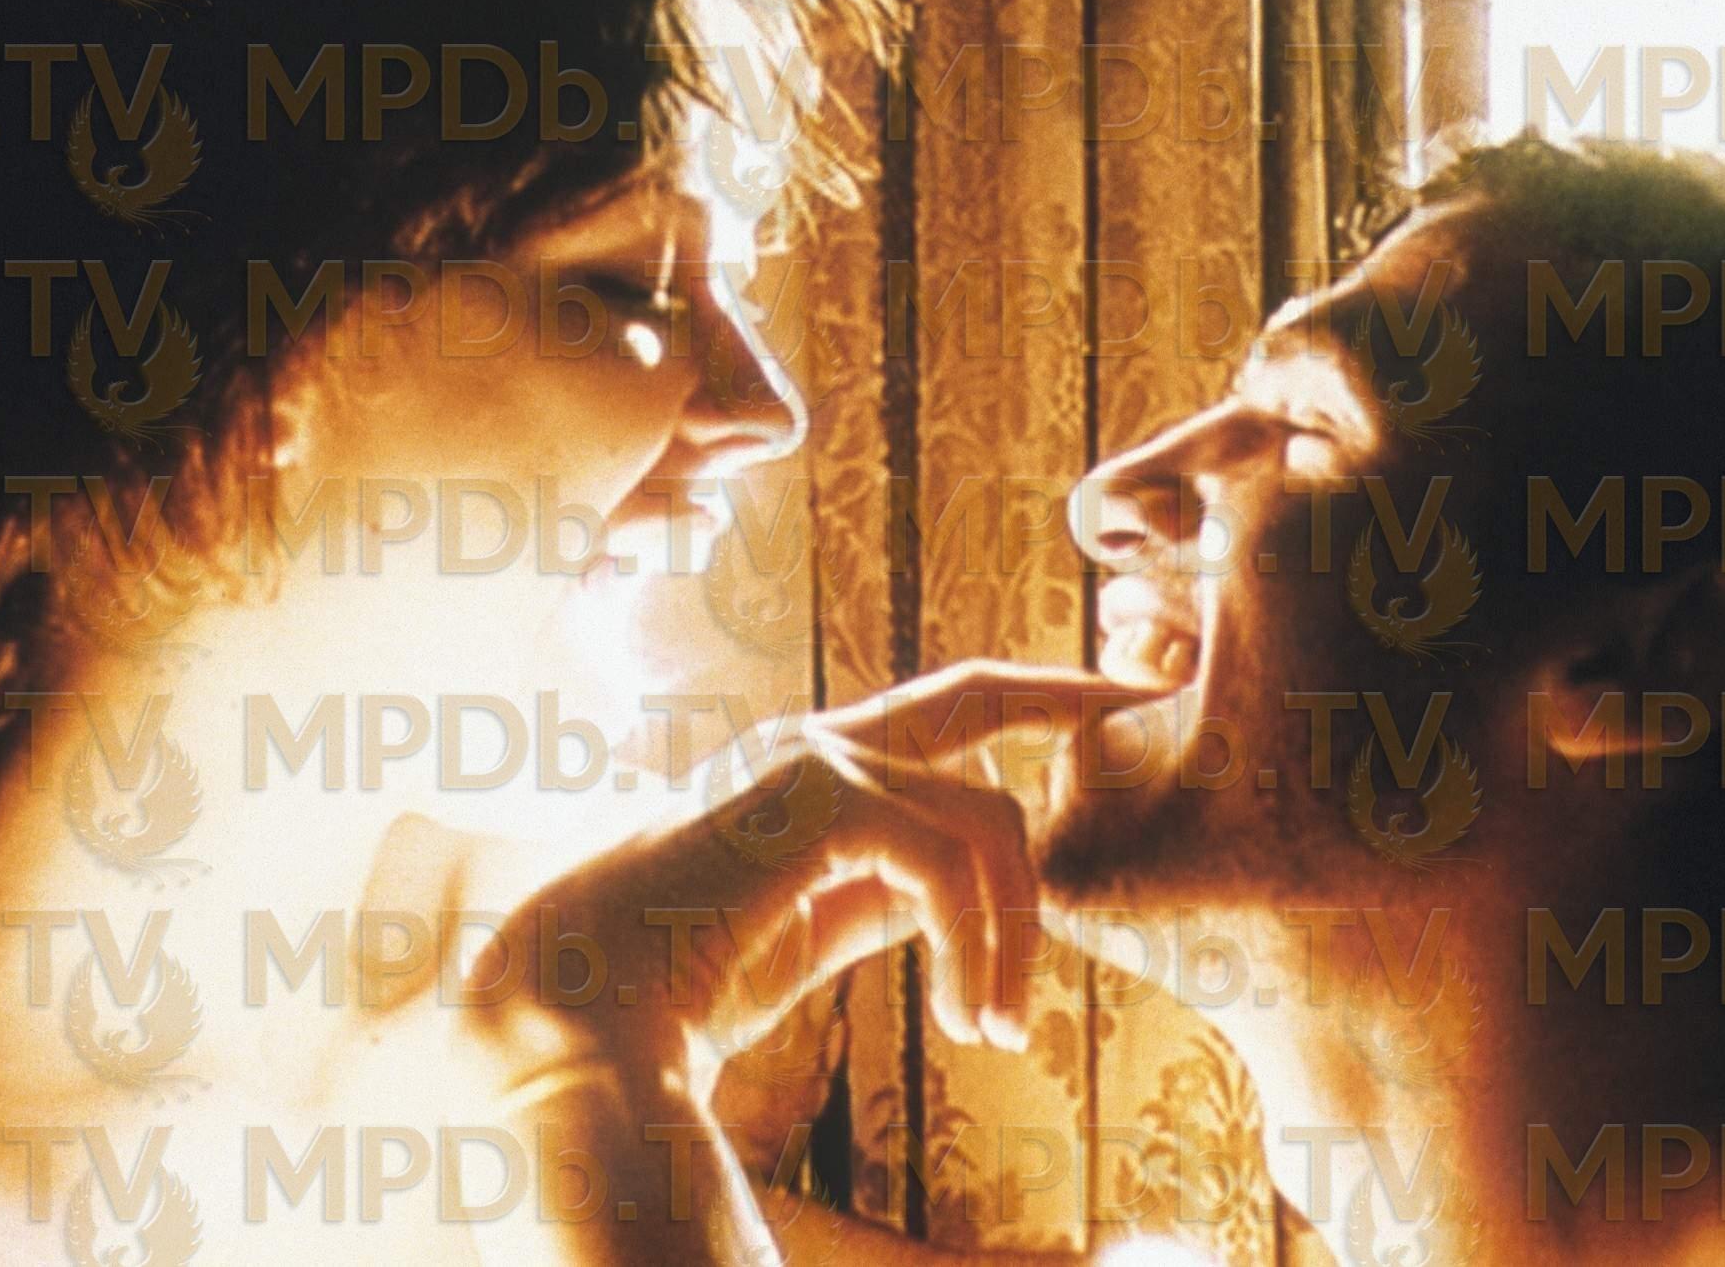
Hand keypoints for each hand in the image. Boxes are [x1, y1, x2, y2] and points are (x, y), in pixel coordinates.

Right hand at [447, 661, 1157, 1262]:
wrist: (580, 1013)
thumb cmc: (673, 986)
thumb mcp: (803, 936)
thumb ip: (874, 896)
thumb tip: (957, 890)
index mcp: (799, 766)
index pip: (939, 710)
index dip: (1027, 696)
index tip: (1106, 703)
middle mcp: (809, 739)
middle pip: (975, 698)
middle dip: (1071, 697)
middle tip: (1145, 708)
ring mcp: (813, 757)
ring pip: (985, 820)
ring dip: (1013, 937)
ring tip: (992, 1028)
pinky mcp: (822, 798)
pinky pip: (955, 864)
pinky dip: (980, 948)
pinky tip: (964, 1018)